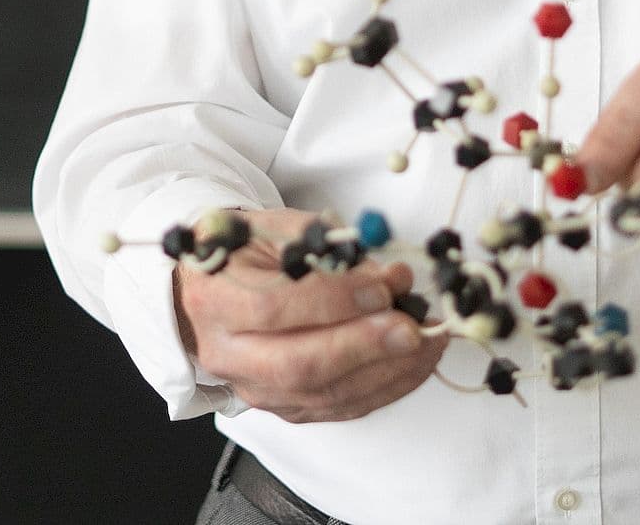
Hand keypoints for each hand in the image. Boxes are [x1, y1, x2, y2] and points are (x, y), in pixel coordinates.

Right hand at [174, 207, 443, 422]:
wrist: (209, 294)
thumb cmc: (245, 253)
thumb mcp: (277, 230)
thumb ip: (330, 250)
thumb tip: (391, 277)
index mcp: (214, 298)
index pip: (273, 308)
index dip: (333, 300)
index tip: (383, 286)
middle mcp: (227, 354)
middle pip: (298, 364)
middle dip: (364, 346)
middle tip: (412, 327)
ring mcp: (254, 389)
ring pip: (323, 394)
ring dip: (386, 371)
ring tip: (429, 343)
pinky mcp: (283, 408)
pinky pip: (338, 408)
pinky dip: (384, 388)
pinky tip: (415, 365)